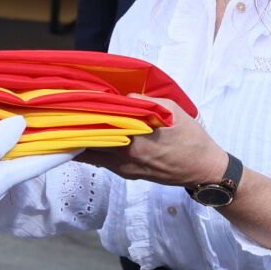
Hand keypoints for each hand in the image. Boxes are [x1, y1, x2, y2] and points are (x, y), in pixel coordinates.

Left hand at [78, 97, 226, 187]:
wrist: (204, 169)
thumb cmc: (191, 137)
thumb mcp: (172, 110)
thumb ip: (145, 101)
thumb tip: (123, 96)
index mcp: (135, 139)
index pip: (100, 126)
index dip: (84, 114)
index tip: (72, 102)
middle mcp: (126, 157)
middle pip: (90, 143)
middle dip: (77, 128)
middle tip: (67, 113)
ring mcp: (125, 168)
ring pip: (93, 155)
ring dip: (83, 140)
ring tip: (73, 124)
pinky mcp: (128, 174)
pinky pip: (103, 161)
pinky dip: (94, 149)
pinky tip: (90, 137)